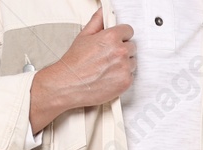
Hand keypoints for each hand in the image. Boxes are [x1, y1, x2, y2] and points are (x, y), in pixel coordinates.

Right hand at [29, 8, 135, 131]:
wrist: (69, 84)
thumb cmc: (75, 63)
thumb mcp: (84, 36)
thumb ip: (97, 22)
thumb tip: (103, 12)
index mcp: (111, 38)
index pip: (128, 31)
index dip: (121, 35)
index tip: (117, 39)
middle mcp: (120, 52)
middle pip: (132, 46)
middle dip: (123, 49)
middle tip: (109, 55)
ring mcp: (124, 68)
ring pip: (133, 61)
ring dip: (124, 63)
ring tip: (108, 66)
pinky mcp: (126, 82)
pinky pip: (131, 75)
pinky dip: (123, 76)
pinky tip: (110, 75)